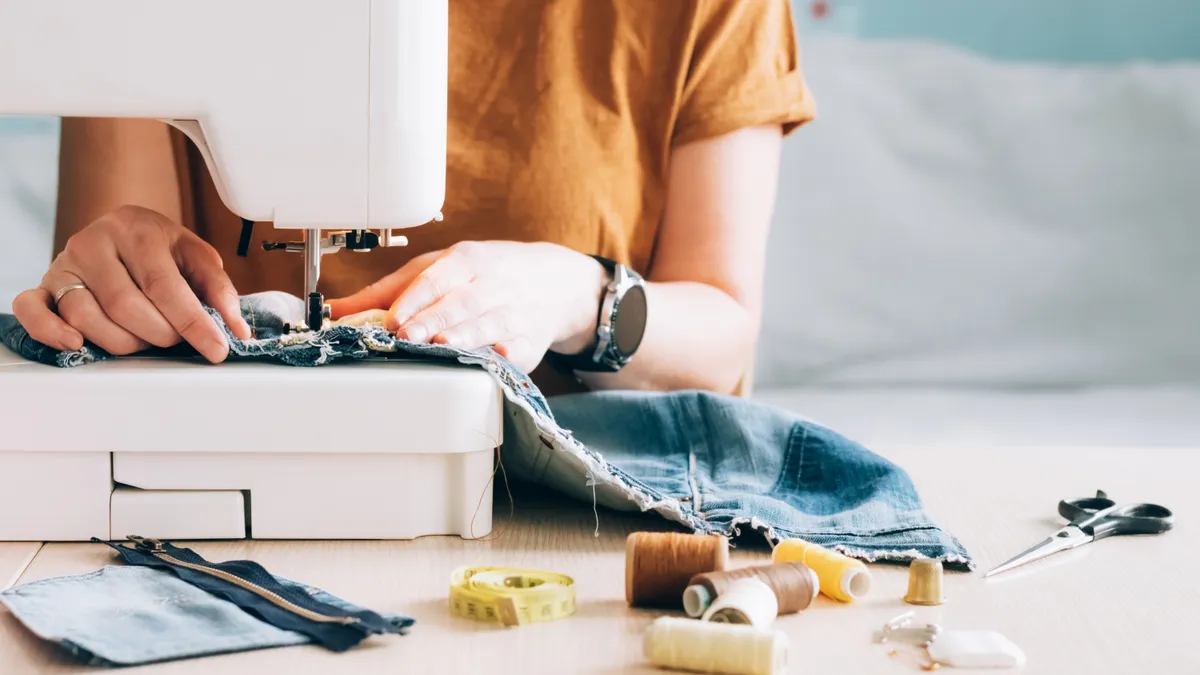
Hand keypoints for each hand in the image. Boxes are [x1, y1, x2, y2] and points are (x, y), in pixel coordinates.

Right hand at [12, 205, 250, 361]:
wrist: (123, 232)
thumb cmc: (162, 250)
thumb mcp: (196, 258)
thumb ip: (218, 290)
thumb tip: (237, 330)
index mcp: (137, 229)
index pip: (164, 285)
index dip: (193, 322)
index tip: (217, 348)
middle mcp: (94, 242)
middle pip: (124, 306)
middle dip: (159, 333)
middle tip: (174, 338)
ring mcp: (64, 264)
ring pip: (85, 317)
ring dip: (121, 342)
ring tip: (142, 337)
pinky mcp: (44, 284)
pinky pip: (32, 310)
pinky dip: (50, 332)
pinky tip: (76, 344)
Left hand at [329, 241, 606, 371]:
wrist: (553, 282)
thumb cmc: (485, 275)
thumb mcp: (440, 268)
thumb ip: (388, 290)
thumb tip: (336, 309)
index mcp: (467, 261)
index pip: (437, 278)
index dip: (413, 299)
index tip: (391, 318)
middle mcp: (492, 285)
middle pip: (461, 302)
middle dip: (434, 319)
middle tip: (407, 336)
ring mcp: (513, 314)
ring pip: (489, 324)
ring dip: (466, 336)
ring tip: (443, 347)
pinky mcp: (530, 343)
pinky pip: (516, 350)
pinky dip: (502, 357)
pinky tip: (489, 362)